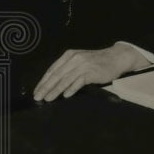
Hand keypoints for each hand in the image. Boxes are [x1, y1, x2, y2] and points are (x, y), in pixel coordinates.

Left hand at [33, 43, 148, 101]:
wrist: (116, 58)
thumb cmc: (97, 61)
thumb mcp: (80, 61)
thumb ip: (68, 69)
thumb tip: (54, 83)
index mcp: (69, 55)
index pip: (52, 70)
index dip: (43, 81)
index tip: (37, 91)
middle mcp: (74, 59)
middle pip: (57, 75)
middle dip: (46, 87)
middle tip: (38, 97)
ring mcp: (83, 65)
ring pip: (65, 79)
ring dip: (55, 90)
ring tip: (48, 98)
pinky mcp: (91, 72)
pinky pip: (79, 82)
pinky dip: (71, 89)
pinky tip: (66, 95)